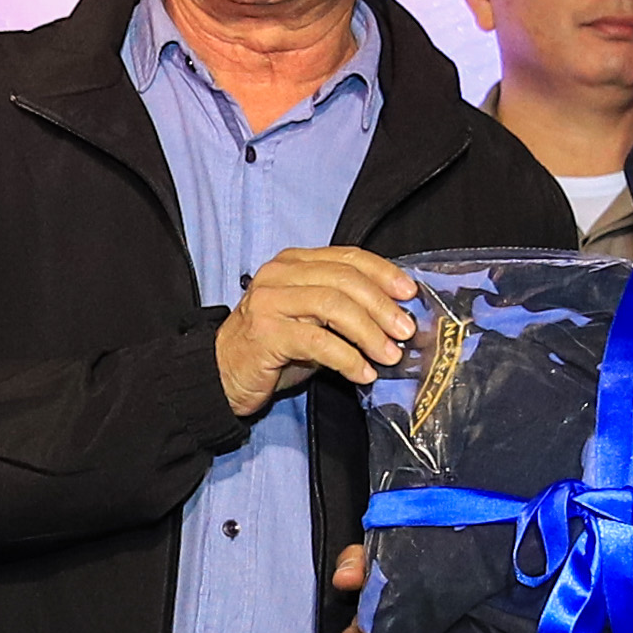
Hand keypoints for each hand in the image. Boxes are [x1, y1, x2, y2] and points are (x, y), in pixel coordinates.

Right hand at [215, 246, 420, 418]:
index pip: (346, 257)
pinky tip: (363, 373)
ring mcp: (269, 301)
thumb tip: (395, 317)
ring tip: (389, 355)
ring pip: (333, 306)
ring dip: (369, 332)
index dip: (383, 273)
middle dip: (382, 306)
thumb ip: (344, 308)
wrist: (223, 375)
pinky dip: (347, 358)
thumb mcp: (311, 320)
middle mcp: (279, 274)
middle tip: (405, 331)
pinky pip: (318, 341)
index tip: (410, 294)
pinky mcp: (266, 333)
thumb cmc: (273, 348)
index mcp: (293, 262)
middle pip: (344, 280)